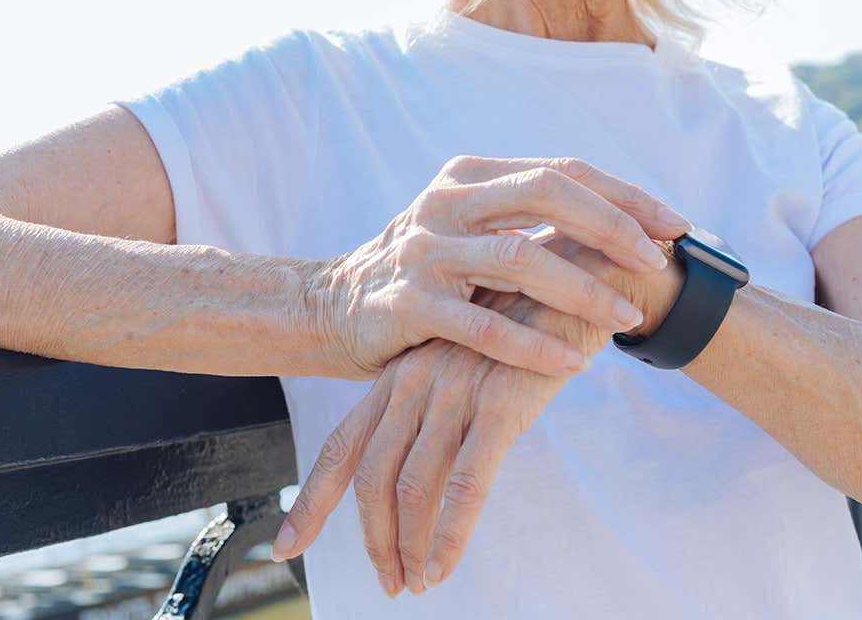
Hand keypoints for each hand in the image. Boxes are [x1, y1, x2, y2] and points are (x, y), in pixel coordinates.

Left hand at [275, 227, 687, 595]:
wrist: (577, 277)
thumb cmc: (519, 330)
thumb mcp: (462, 362)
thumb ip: (433, 408)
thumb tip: (416, 472)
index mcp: (399, 377)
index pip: (342, 446)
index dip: (312, 501)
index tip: (285, 547)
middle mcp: (415, 383)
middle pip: (368, 474)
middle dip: (372, 539)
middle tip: (389, 583)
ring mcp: (454, 392)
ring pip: (411, 487)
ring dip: (409, 546)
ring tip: (418, 583)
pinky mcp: (499, 405)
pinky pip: (465, 483)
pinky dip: (448, 534)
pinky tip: (441, 567)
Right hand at [306, 154, 691, 379]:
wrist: (330, 307)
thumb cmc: (423, 272)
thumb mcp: (468, 227)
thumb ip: (525, 217)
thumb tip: (623, 222)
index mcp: (468, 176)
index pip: (560, 170)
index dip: (624, 196)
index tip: (675, 226)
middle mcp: (446, 202)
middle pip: (546, 195)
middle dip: (612, 227)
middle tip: (656, 263)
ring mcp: (424, 251)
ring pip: (519, 258)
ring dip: (582, 289)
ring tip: (625, 318)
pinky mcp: (407, 303)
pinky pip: (483, 326)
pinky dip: (533, 345)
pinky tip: (572, 362)